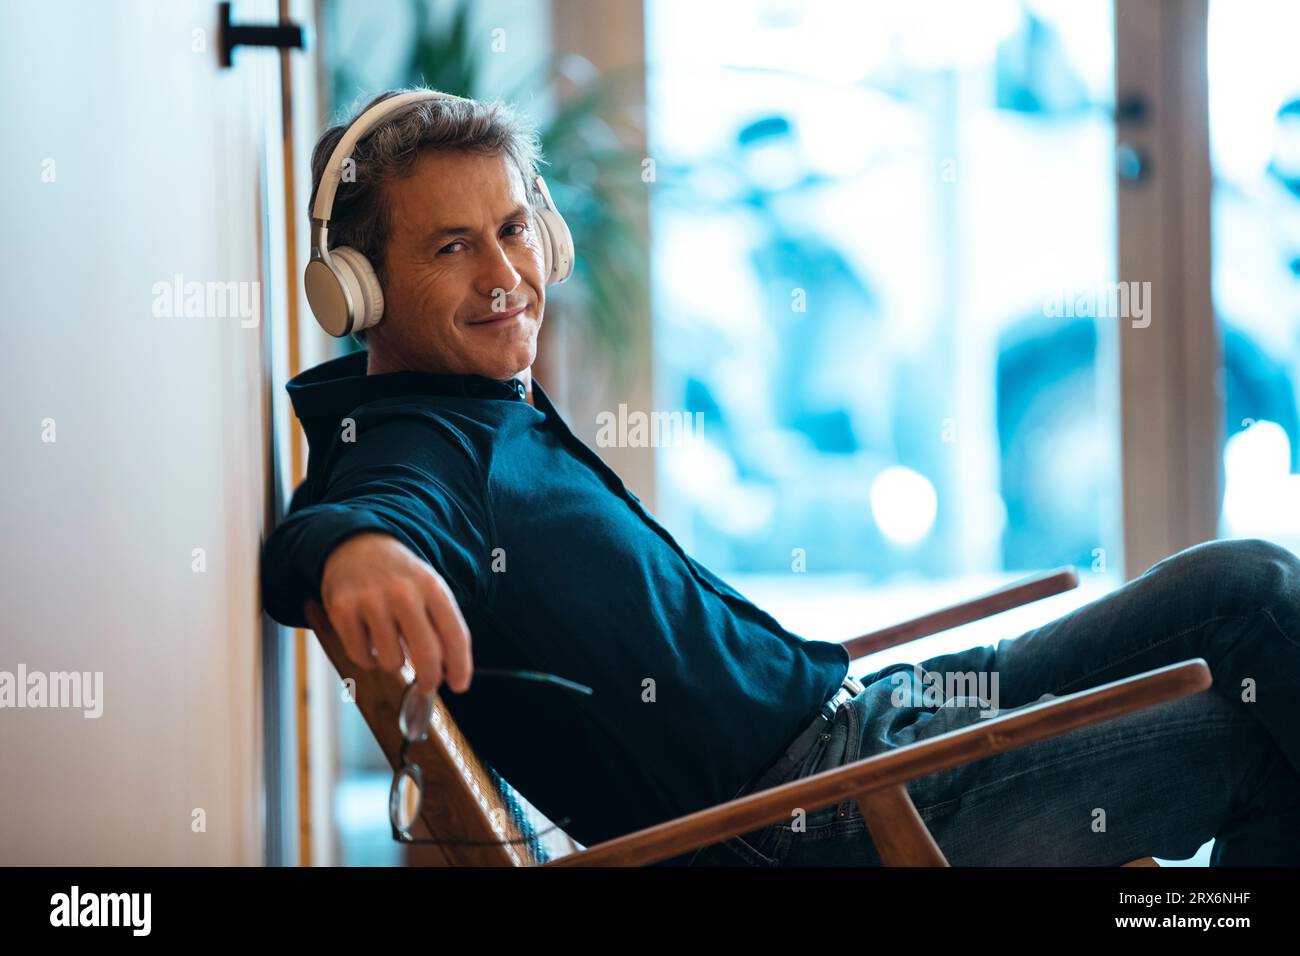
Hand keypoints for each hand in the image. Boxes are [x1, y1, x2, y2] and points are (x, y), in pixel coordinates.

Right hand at [319, 531, 472, 694]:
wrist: (357, 545)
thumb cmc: (399, 576)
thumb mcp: (428, 588)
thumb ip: (441, 625)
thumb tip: (449, 671)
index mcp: (432, 587)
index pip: (455, 635)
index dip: (460, 667)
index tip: (459, 685)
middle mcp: (404, 593)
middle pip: (426, 654)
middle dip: (430, 679)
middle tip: (427, 685)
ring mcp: (371, 601)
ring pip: (391, 661)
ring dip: (393, 662)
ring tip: (390, 645)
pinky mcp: (343, 610)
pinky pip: (361, 656)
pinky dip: (367, 658)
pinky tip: (369, 641)